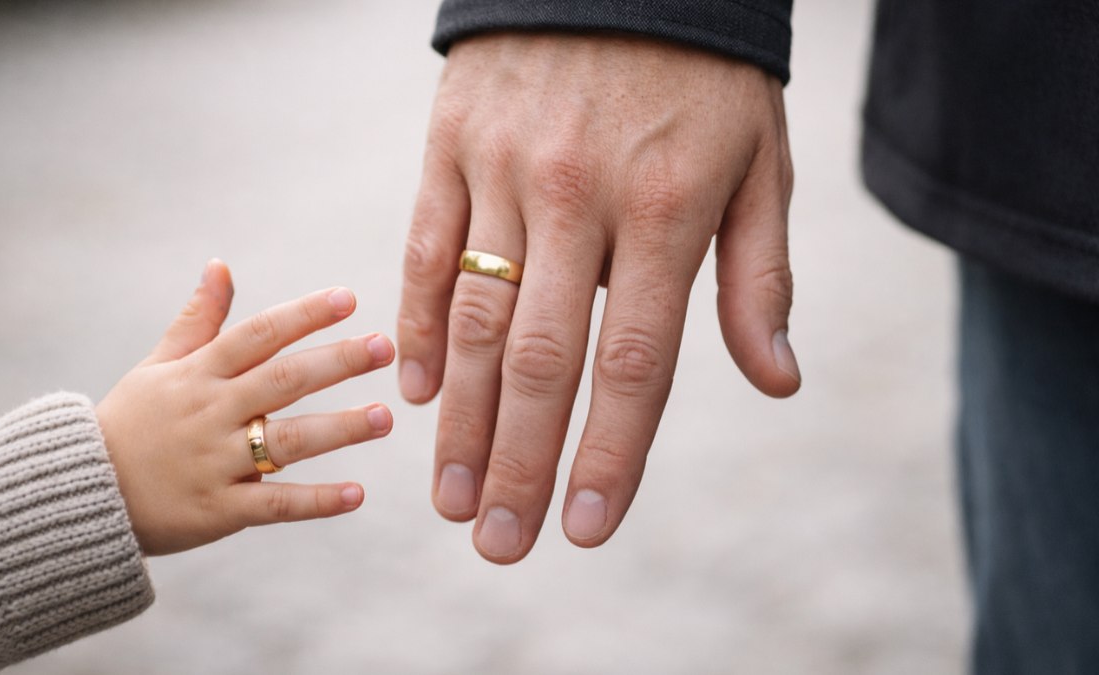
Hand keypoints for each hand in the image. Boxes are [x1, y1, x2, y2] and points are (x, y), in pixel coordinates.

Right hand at [97, 260, 394, 555]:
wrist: (83, 494)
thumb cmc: (131, 422)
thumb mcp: (158, 366)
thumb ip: (198, 319)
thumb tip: (220, 264)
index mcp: (198, 373)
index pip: (258, 335)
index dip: (303, 315)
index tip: (348, 299)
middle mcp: (211, 412)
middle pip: (282, 381)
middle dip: (335, 362)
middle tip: (384, 347)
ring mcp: (215, 462)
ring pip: (286, 441)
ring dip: (339, 429)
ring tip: (385, 416)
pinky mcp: (218, 510)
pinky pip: (274, 505)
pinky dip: (315, 501)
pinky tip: (356, 494)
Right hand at [398, 34, 799, 562]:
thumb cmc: (704, 75)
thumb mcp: (760, 164)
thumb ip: (760, 277)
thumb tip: (774, 382)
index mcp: (668, 210)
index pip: (635, 362)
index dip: (609, 454)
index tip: (585, 528)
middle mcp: (580, 199)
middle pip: (540, 358)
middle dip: (517, 462)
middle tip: (497, 543)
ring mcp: (506, 170)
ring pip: (471, 315)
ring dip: (458, 417)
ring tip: (448, 496)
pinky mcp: (453, 143)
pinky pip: (425, 246)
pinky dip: (416, 323)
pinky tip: (415, 389)